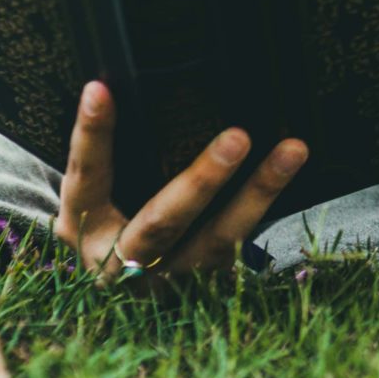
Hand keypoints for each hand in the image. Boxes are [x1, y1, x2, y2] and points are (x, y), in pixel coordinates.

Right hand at [52, 81, 306, 283]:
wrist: (124, 293)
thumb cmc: (110, 221)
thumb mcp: (97, 195)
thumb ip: (115, 156)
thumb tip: (126, 84)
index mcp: (85, 228)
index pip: (87, 177)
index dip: (91, 137)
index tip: (100, 91)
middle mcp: (122, 262)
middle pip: (162, 223)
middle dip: (201, 182)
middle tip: (239, 137)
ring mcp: (170, 278)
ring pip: (219, 239)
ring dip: (259, 193)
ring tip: (293, 150)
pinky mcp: (207, 283)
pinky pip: (242, 244)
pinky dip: (266, 206)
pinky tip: (291, 170)